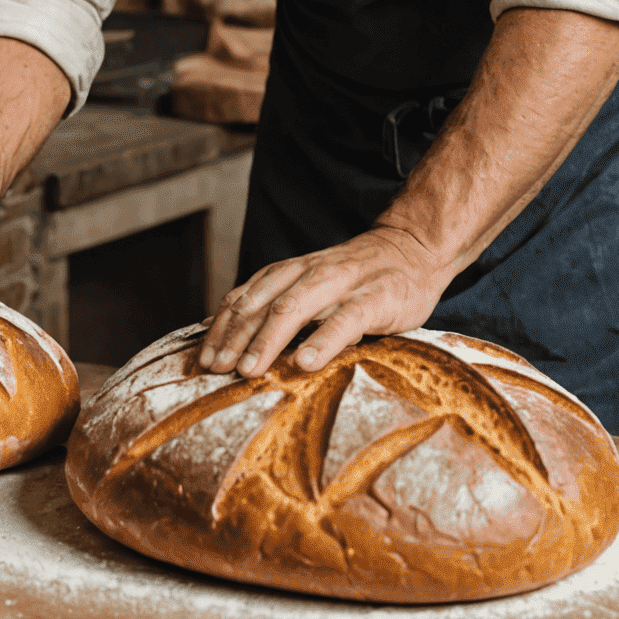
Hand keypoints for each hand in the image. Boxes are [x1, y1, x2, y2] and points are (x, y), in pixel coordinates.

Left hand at [198, 226, 447, 378]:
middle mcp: (310, 272)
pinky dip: (323, 340)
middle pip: (263, 303)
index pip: (246, 296)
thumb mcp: (316, 285)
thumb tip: (240, 341)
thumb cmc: (360, 277)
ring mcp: (343, 283)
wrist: (415, 248)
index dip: (222, 326)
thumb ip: (284, 305)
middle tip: (217, 369)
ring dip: (267, 339)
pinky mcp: (376, 298)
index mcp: (292, 271)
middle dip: (235, 337)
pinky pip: (346, 320)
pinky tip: (306, 362)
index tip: (203, 358)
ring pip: (295, 306)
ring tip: (249, 370)